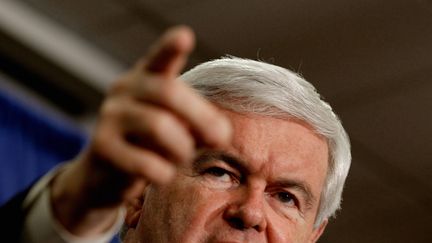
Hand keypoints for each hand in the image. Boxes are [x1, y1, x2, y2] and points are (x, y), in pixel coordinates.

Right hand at [50, 26, 231, 235]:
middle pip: (169, 92)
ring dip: (182, 148)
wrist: (105, 174)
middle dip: (203, 118)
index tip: (184, 36)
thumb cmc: (148, 144)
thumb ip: (198, 122)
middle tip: (221, 139)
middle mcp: (124, 89)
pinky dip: (164, 172)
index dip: (170, 47)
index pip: (159, 58)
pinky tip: (162, 175)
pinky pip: (146, 162)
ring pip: (159, 126)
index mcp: (145, 78)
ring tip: (182, 158)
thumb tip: (221, 134)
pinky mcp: (101, 146)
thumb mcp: (175, 125)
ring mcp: (109, 116)